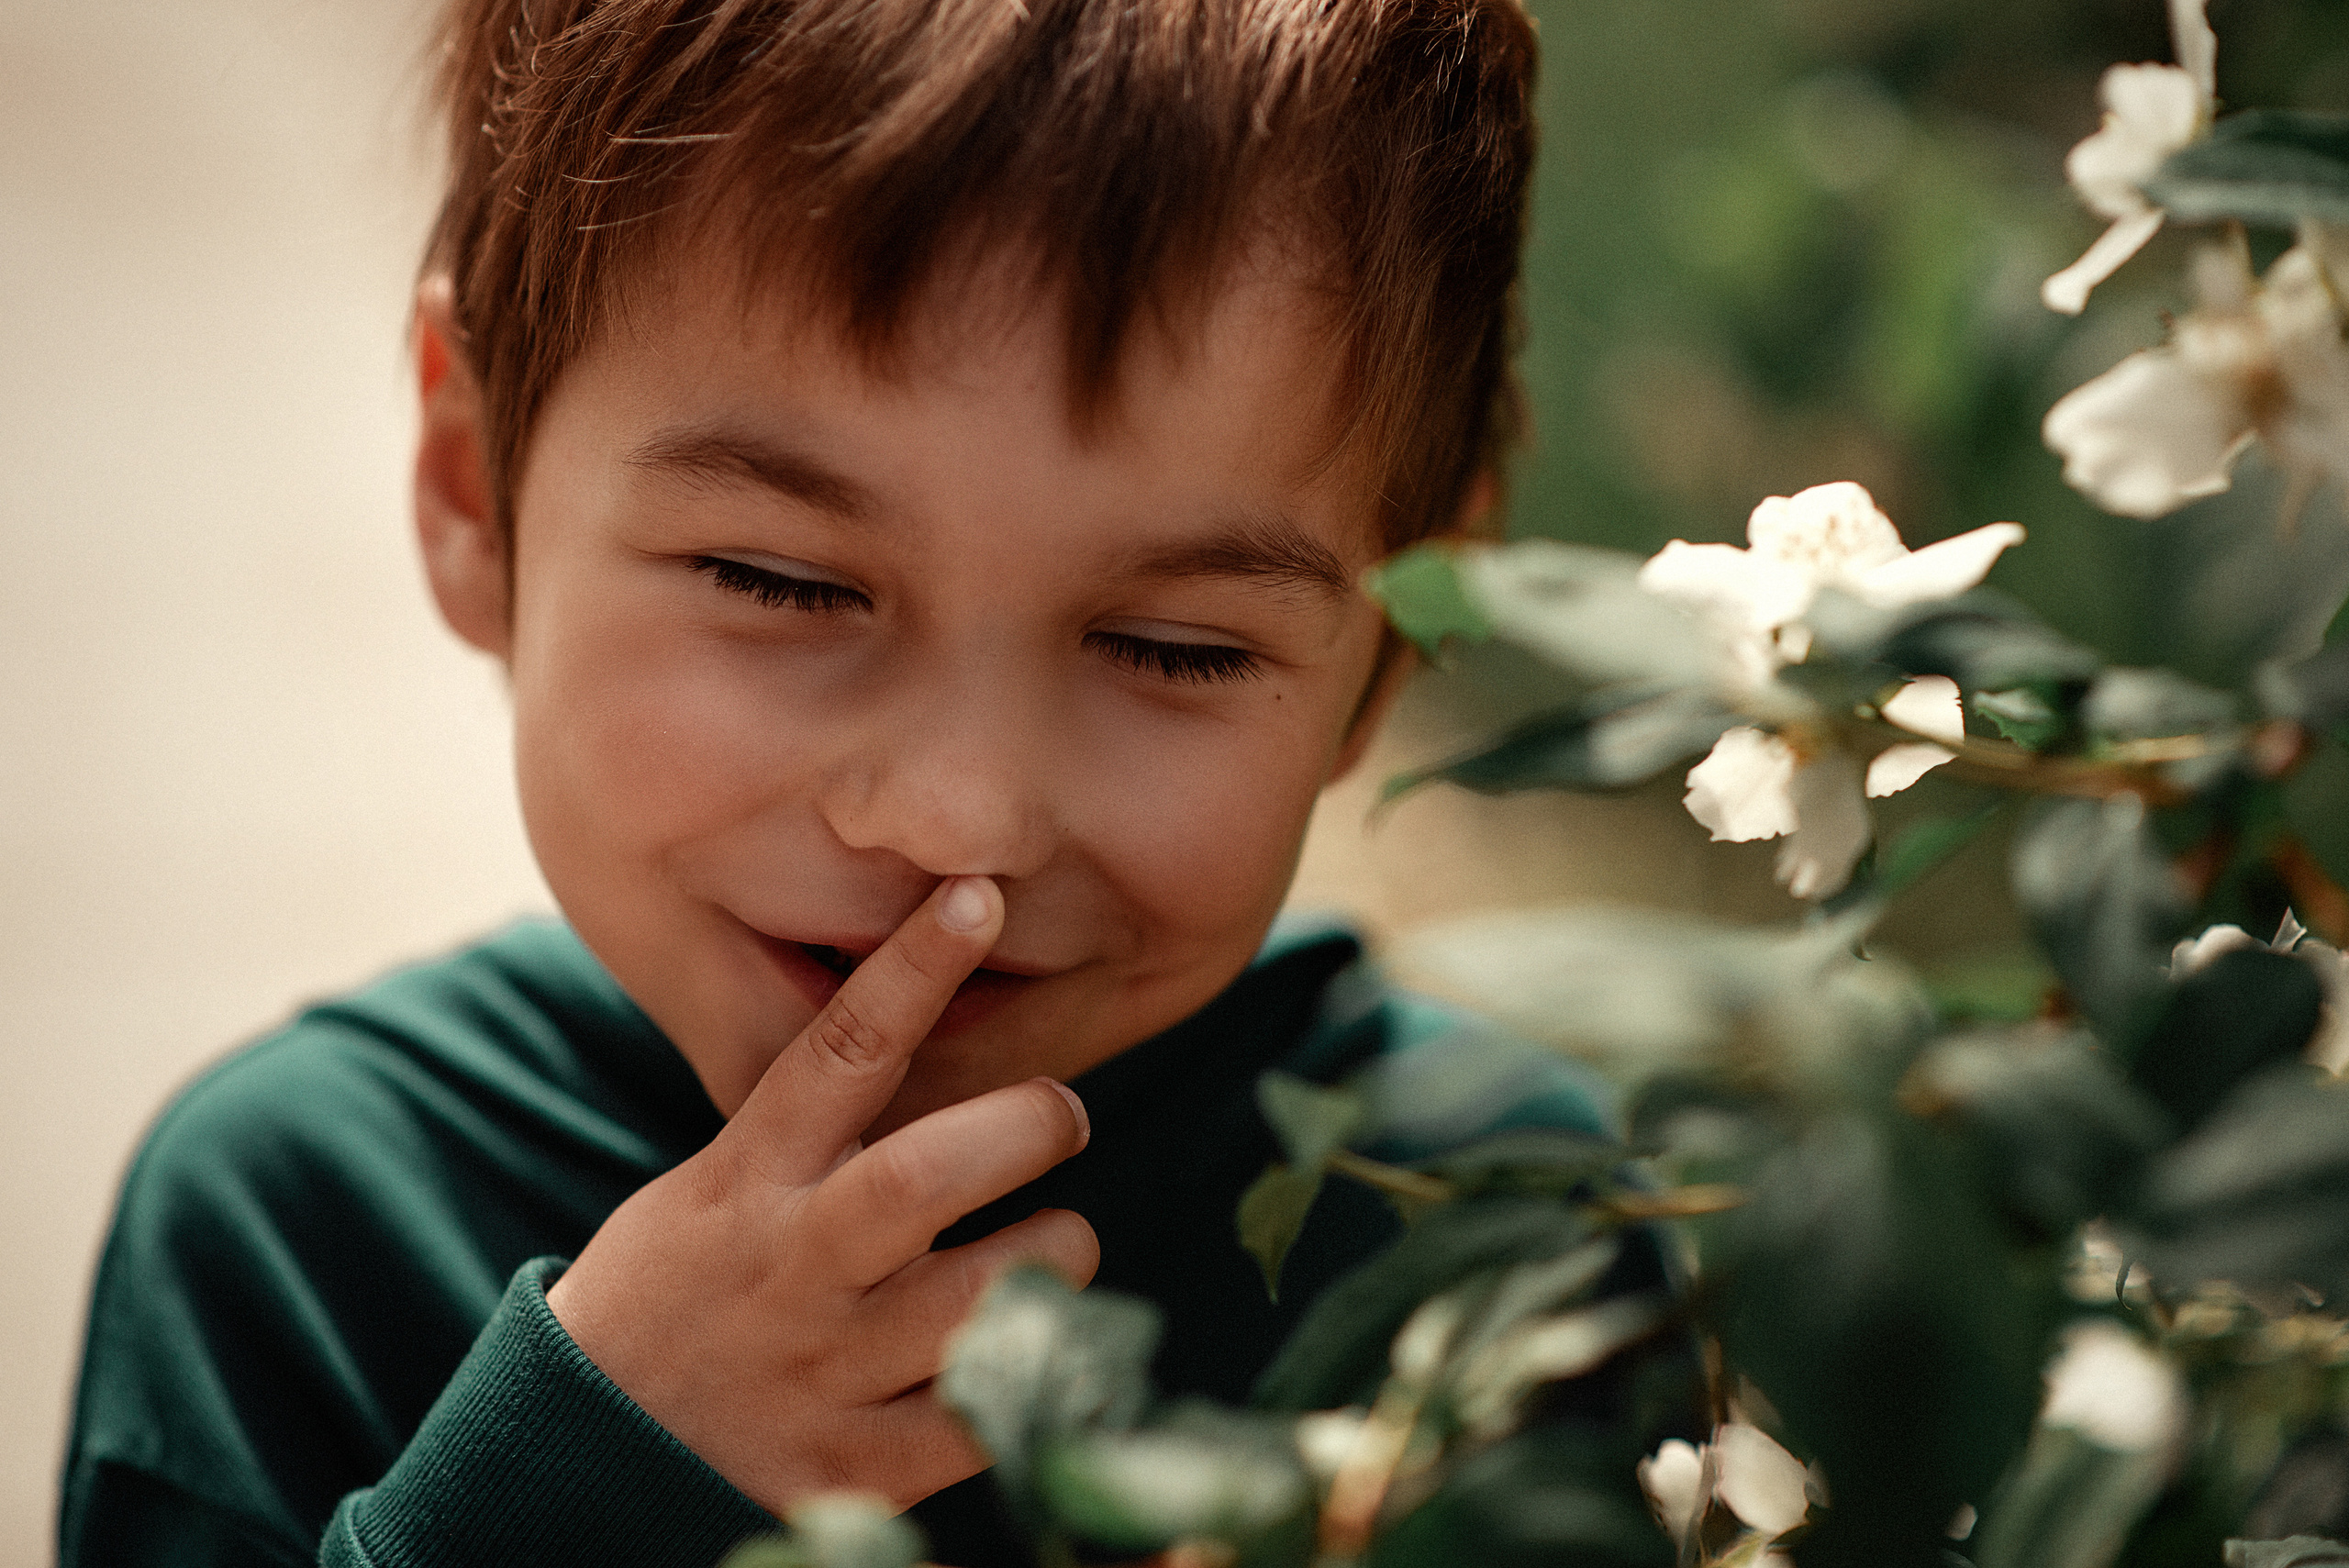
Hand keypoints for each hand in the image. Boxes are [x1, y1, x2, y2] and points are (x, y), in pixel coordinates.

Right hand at [547, 875, 1098, 1512]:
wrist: (579, 1453)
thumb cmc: (675, 1290)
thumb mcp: (713, 1187)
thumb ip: (811, 1130)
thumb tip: (927, 1025)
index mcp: (749, 1178)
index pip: (838, 1053)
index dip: (915, 970)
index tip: (978, 897)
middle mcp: (791, 1265)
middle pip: (926, 1175)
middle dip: (1026, 1127)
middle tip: (1062, 1115)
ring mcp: (823, 1371)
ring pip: (983, 1299)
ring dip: (1052, 1255)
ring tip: (1059, 1241)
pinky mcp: (851, 1468)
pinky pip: (981, 1419)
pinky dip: (1031, 1376)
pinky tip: (1040, 1348)